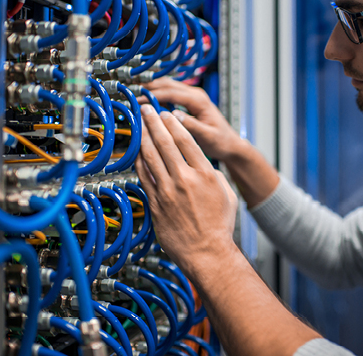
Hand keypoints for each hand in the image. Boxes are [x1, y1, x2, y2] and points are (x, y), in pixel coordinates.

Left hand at [135, 104, 238, 271]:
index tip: (167, 114)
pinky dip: (139, 160)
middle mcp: (185, 179)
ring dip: (143, 137)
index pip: (186, 140)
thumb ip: (213, 174)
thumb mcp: (226, 194)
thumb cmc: (218, 226)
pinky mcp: (156, 202)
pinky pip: (143, 176)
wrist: (207, 252)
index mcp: (205, 174)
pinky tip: (137, 151)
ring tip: (139, 124)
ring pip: (151, 156)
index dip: (174, 123)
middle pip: (165, 142)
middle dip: (154, 122)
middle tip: (147, 110)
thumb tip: (202, 166)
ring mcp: (168, 191)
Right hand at [140, 78, 243, 161]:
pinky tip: (147, 101)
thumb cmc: (221, 141)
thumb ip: (191, 125)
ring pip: (167, 86)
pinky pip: (170, 94)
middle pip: (167, 84)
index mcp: (199, 100)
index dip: (153, 95)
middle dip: (149, 87)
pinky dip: (157, 95)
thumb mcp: (207, 136)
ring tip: (134, 95)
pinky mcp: (189, 103)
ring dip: (151, 89)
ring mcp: (192, 97)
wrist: (230, 144)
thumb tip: (174, 116)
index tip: (138, 100)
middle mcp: (196, 95)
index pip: (172, 92)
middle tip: (131, 94)